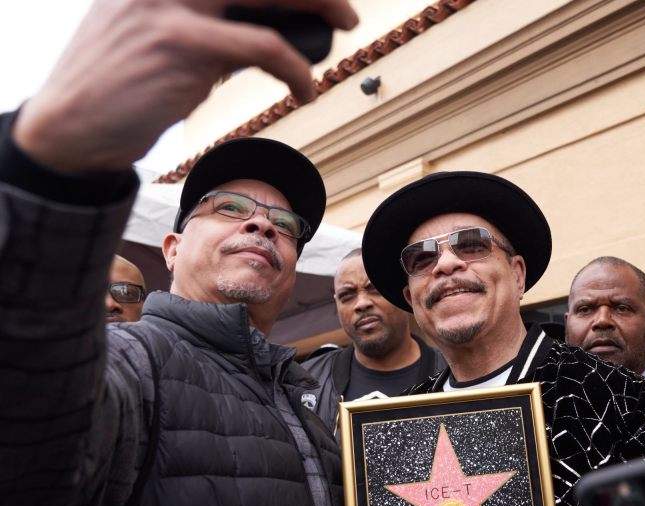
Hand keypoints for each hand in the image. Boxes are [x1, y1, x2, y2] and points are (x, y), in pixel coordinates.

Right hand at [13, 0, 357, 173]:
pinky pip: (264, 47)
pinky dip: (296, 68)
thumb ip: (206, 19)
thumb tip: (269, 26)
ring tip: (341, 29)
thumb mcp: (158, 33)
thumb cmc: (121, 83)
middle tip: (343, 7)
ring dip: (319, 5)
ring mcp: (171, 4)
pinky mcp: (182, 44)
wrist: (71, 125)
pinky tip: (304, 88)